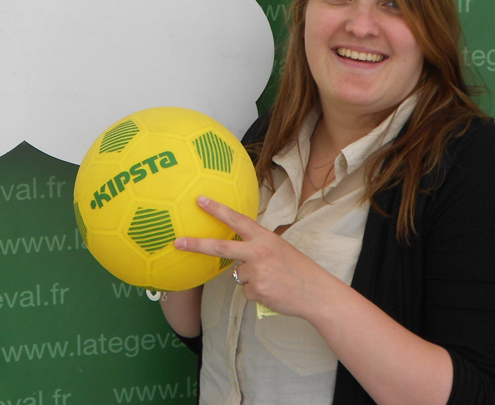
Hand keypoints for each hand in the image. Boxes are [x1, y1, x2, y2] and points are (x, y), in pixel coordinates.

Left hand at [174, 196, 344, 319]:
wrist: (316, 293)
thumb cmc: (297, 268)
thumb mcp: (278, 247)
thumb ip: (256, 245)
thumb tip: (234, 247)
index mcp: (264, 237)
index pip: (236, 219)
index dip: (217, 209)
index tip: (199, 200)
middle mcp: (258, 252)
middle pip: (221, 248)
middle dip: (197, 244)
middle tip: (178, 242)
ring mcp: (257, 272)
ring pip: (238, 275)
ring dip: (250, 278)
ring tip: (273, 279)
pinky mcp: (257, 291)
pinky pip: (246, 291)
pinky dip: (257, 292)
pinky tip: (273, 291)